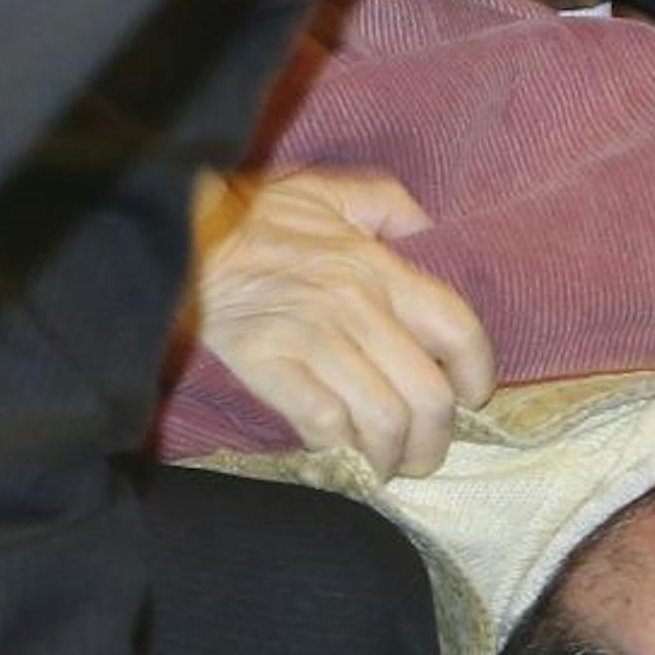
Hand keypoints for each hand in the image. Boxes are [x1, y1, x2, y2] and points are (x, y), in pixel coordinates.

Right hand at [184, 168, 493, 478]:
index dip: (478, 373)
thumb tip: (431, 229)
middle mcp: (356, 305)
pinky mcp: (265, 363)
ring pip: (381, 418)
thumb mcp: (333, 190)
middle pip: (427, 393)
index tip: (473, 396)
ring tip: (386, 464)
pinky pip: (322, 423)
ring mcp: (310, 337)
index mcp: (380, 266)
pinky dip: (338, 446)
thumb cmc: (258, 213)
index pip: (458, 328)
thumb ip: (391, 203)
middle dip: (436, 440)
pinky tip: (338, 450)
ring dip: (391, 455)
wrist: (177, 229)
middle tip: (427, 454)